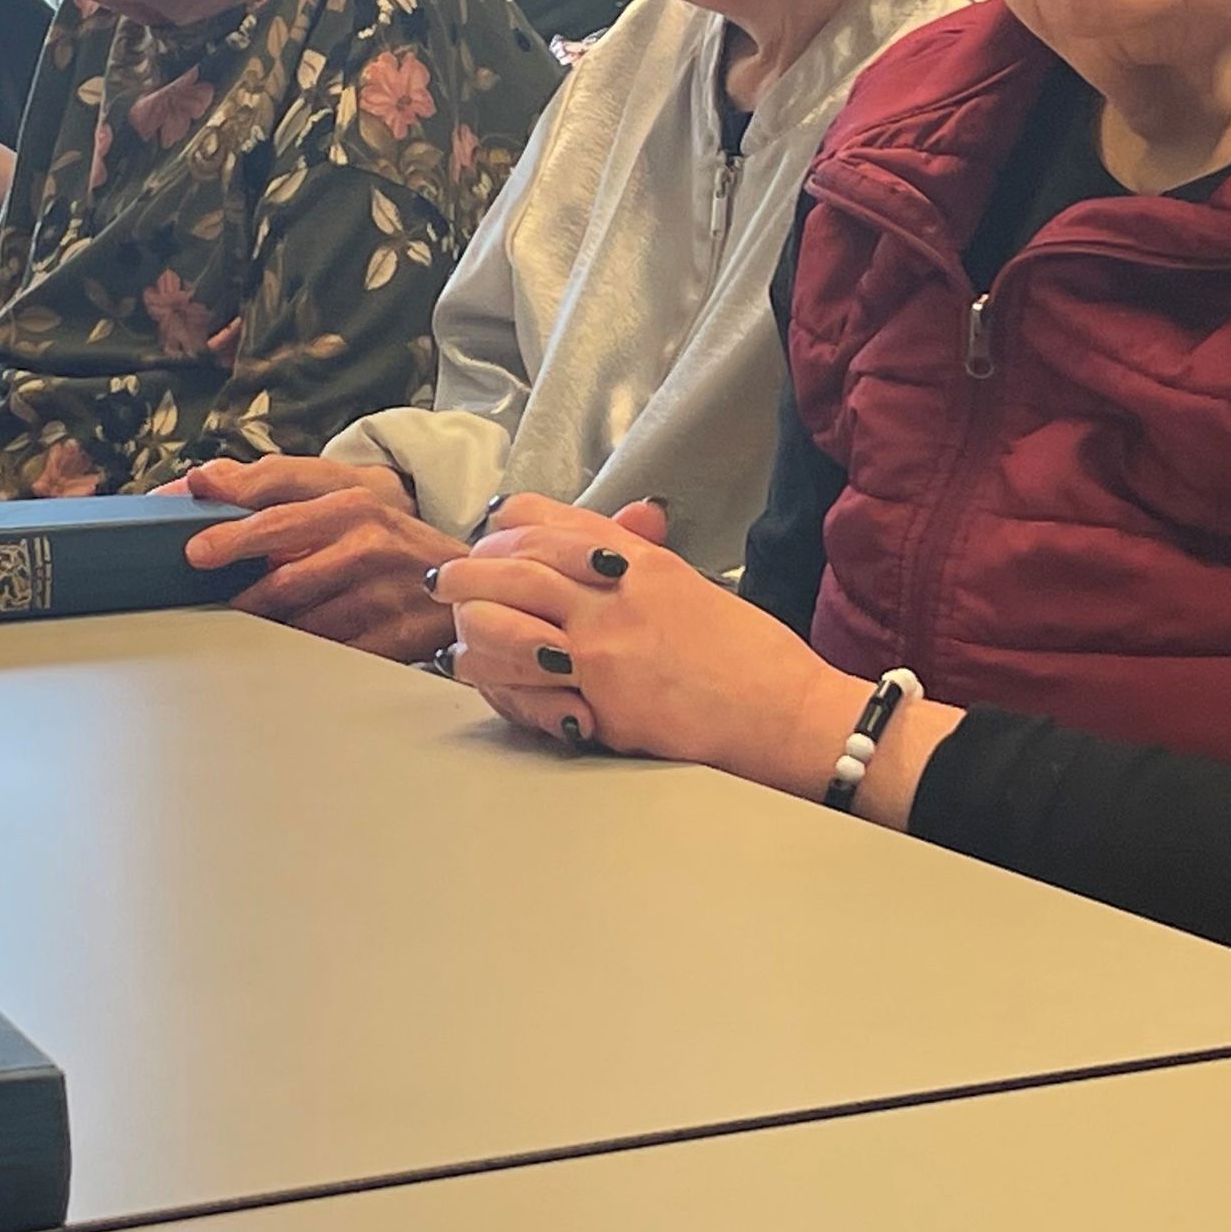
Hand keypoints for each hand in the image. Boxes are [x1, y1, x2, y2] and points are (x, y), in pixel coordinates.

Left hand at [180, 456, 453, 659]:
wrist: (468, 580)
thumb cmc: (387, 540)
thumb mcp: (339, 499)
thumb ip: (271, 489)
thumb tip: (201, 481)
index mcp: (350, 498)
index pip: (279, 508)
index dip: (232, 524)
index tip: (194, 547)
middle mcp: (369, 536)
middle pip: (285, 572)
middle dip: (242, 587)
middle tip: (210, 597)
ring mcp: (385, 588)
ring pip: (303, 620)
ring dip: (273, 625)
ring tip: (257, 621)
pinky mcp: (397, 632)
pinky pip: (333, 651)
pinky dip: (309, 650)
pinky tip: (301, 642)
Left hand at [432, 493, 864, 791]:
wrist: (786, 710)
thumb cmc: (743, 650)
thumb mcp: (683, 580)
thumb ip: (631, 554)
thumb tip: (596, 527)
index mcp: (634, 557)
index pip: (546, 521)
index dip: (503, 527)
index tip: (484, 537)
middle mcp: (613, 592)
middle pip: (514, 566)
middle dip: (469, 573)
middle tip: (444, 580)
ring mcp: (604, 647)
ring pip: (508, 623)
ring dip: (472, 627)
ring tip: (455, 633)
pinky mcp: (604, 701)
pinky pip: (529, 685)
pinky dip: (497, 680)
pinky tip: (482, 676)